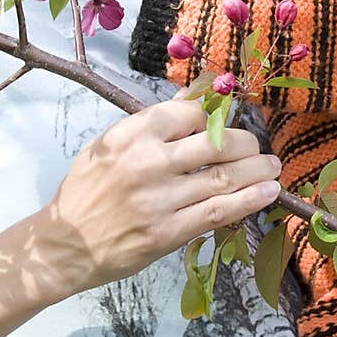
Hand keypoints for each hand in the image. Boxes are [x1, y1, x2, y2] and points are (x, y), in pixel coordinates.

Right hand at [44, 96, 280, 292]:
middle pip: (217, 143)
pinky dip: (248, 201)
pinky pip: (218, 212)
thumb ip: (156, 119)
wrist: (63, 245)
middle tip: (259, 149)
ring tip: (272, 168)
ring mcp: (159, 199)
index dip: (220, 115)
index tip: (233, 120)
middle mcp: (148, 162)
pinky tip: (267, 194)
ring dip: (257, 171)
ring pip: (224, 178)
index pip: (192, 113)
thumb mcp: (111, 144)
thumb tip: (199, 92)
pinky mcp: (168, 233)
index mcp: (132, 133)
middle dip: (247, 144)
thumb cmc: (87, 190)